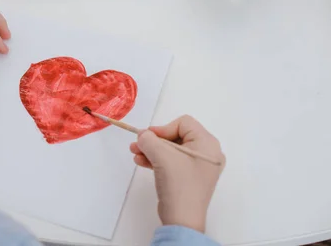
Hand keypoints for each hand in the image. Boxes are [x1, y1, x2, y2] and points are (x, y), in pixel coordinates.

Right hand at [129, 115, 224, 232]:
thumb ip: (149, 139)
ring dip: (153, 150)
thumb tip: (142, 135)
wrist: (182, 219)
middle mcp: (207, 153)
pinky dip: (158, 160)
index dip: (163, 128)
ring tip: (135, 153)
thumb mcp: (161, 156)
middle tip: (137, 145)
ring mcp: (199, 166)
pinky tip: (141, 162)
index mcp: (207, 144)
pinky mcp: (190, 177)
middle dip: (154, 140)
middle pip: (176, 136)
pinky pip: (173, 161)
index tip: (147, 138)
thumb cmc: (178, 183)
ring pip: (172, 150)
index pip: (183, 123)